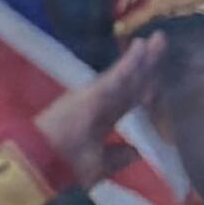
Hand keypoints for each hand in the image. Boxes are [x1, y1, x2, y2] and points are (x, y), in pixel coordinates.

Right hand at [26, 32, 162, 187]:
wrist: (42, 165)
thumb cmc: (64, 166)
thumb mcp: (98, 165)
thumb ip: (118, 157)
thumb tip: (136, 152)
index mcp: (101, 119)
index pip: (129, 99)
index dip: (145, 87)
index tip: (158, 75)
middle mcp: (101, 103)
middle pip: (132, 81)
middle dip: (149, 64)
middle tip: (161, 41)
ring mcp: (97, 95)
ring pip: (128, 75)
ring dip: (144, 57)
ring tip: (160, 38)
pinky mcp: (94, 92)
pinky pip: (118, 75)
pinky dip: (131, 61)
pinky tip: (143, 47)